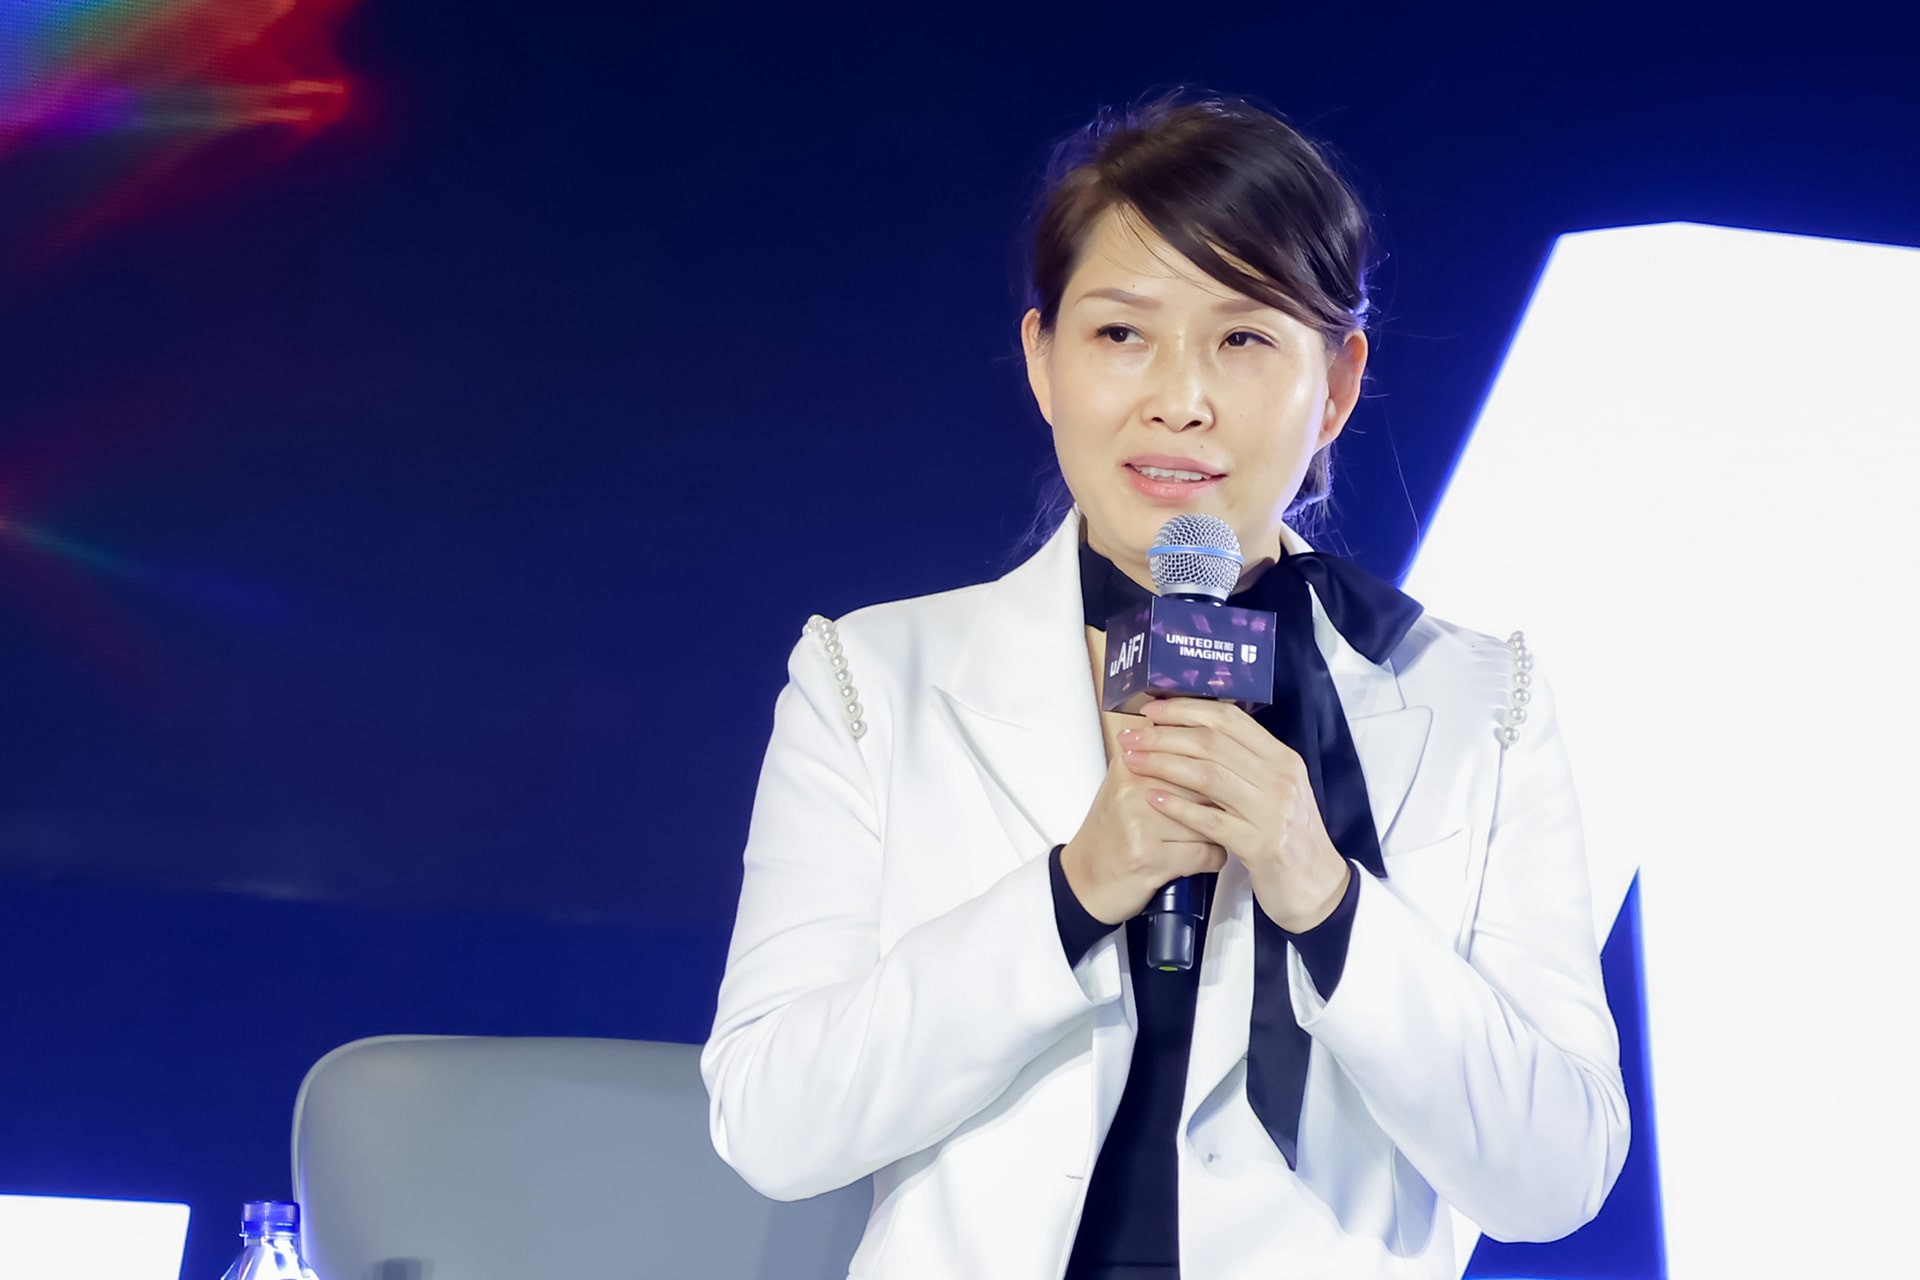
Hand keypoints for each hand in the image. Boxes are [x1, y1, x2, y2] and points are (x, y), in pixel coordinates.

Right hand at [1059, 731, 1226, 925]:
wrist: (1086, 879)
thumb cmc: (1112, 834)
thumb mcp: (1129, 787)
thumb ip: (1163, 762)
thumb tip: (1213, 745)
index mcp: (1129, 765)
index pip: (1192, 753)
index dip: (1215, 772)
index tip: (1223, 780)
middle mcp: (1133, 790)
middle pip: (1205, 786)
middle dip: (1220, 803)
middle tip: (1219, 812)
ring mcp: (1140, 824)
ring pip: (1211, 820)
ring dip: (1218, 833)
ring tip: (1205, 837)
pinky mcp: (1152, 858)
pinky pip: (1208, 853)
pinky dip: (1213, 859)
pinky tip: (1201, 857)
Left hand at [1122, 697, 1351, 932]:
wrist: (1318, 889)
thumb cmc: (1287, 838)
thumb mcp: (1274, 792)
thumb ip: (1245, 764)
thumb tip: (1196, 734)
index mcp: (1282, 759)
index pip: (1230, 719)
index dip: (1187, 710)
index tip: (1152, 710)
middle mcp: (1281, 778)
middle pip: (1213, 743)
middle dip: (1165, 736)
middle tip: (1131, 737)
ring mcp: (1273, 812)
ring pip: (1209, 775)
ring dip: (1164, 765)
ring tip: (1133, 761)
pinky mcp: (1262, 846)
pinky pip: (1213, 820)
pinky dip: (1180, 807)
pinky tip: (1153, 800)